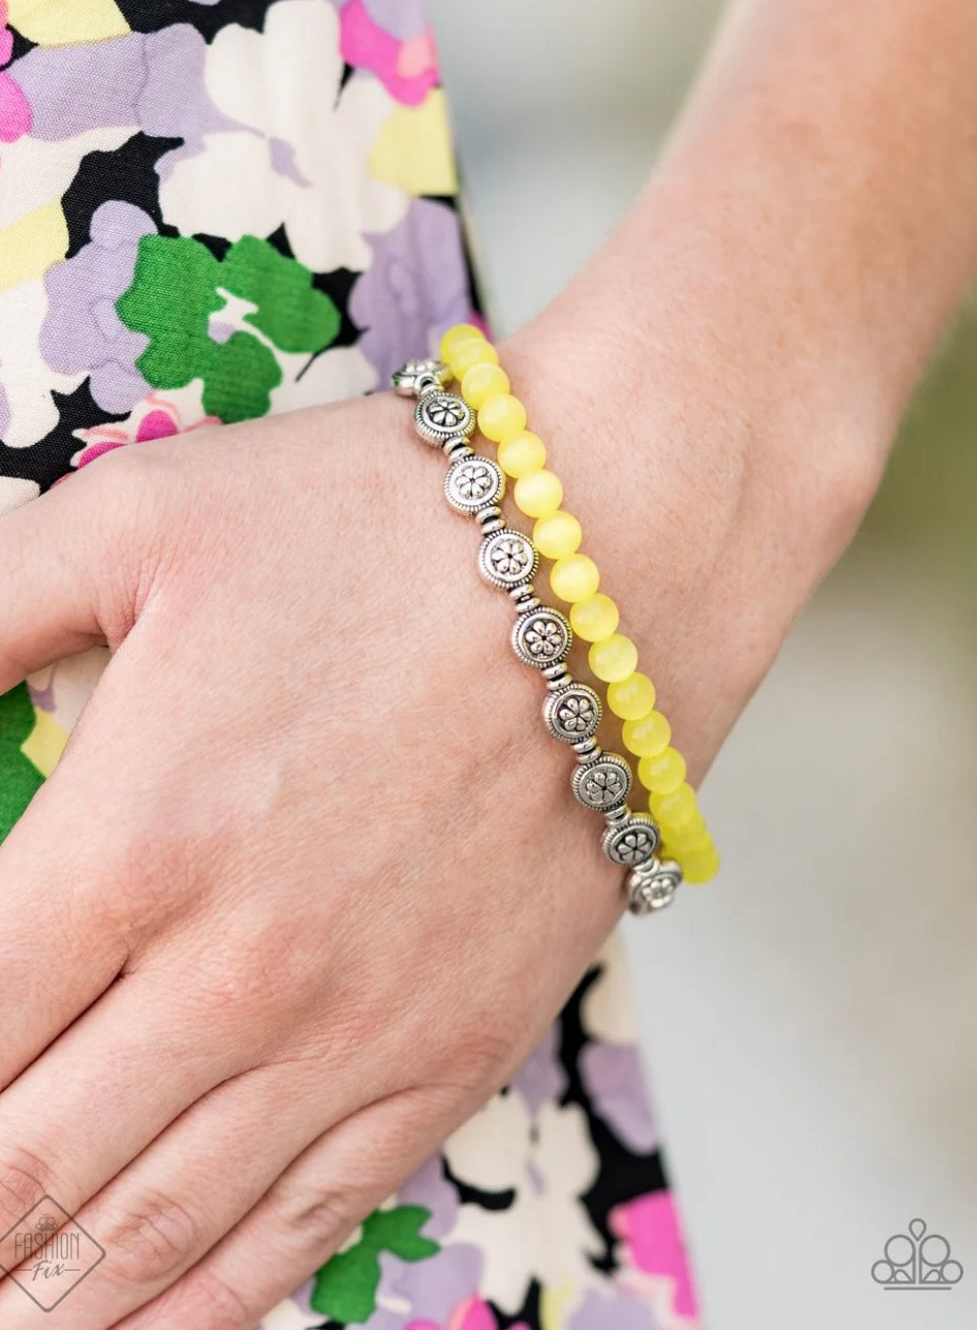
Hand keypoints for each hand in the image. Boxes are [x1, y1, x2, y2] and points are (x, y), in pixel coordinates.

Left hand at [0, 388, 636, 1327]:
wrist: (612, 561)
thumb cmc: (379, 525)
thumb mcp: (136, 522)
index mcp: (131, 842)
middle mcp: (236, 974)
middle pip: (28, 1166)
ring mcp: (356, 1033)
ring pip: (155, 1231)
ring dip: (49, 1292)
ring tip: (3, 1312)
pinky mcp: (452, 1053)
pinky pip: (307, 1224)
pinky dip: (206, 1298)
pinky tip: (148, 1317)